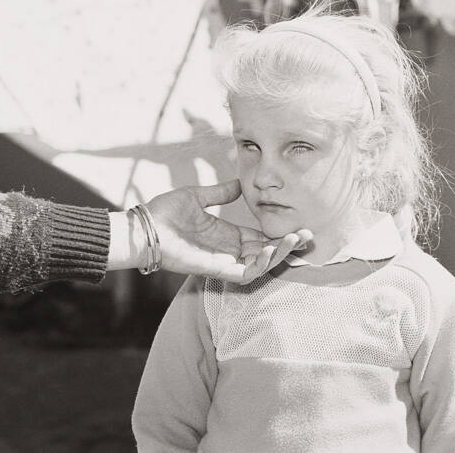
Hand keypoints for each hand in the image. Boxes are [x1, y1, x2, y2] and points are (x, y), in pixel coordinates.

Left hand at [147, 180, 311, 283]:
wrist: (145, 227)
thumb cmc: (166, 213)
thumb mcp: (199, 196)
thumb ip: (221, 193)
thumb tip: (239, 183)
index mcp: (227, 234)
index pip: (261, 237)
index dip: (280, 234)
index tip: (299, 226)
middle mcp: (229, 250)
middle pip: (267, 252)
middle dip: (288, 246)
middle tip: (308, 235)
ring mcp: (224, 261)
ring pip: (261, 264)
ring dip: (279, 254)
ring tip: (295, 239)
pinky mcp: (217, 270)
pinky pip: (245, 272)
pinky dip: (260, 264)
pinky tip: (269, 248)